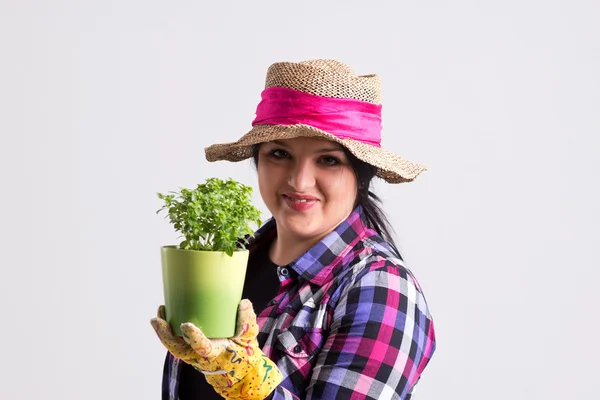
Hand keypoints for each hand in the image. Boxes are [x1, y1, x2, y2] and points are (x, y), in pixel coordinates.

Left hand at [150, 299, 282, 398]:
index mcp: (217, 353)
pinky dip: (166, 331)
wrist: (237, 372)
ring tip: (158, 314)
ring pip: (173, 346)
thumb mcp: (249, 338)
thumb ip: (247, 321)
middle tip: (157, 319)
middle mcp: (200, 356)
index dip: (194, 337)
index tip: (186, 325)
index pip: (202, 348)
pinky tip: (163, 315)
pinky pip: (174, 342)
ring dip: (162, 331)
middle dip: (166, 335)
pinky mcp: (190, 350)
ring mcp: (193, 355)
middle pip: (178, 349)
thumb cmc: (243, 353)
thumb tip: (244, 303)